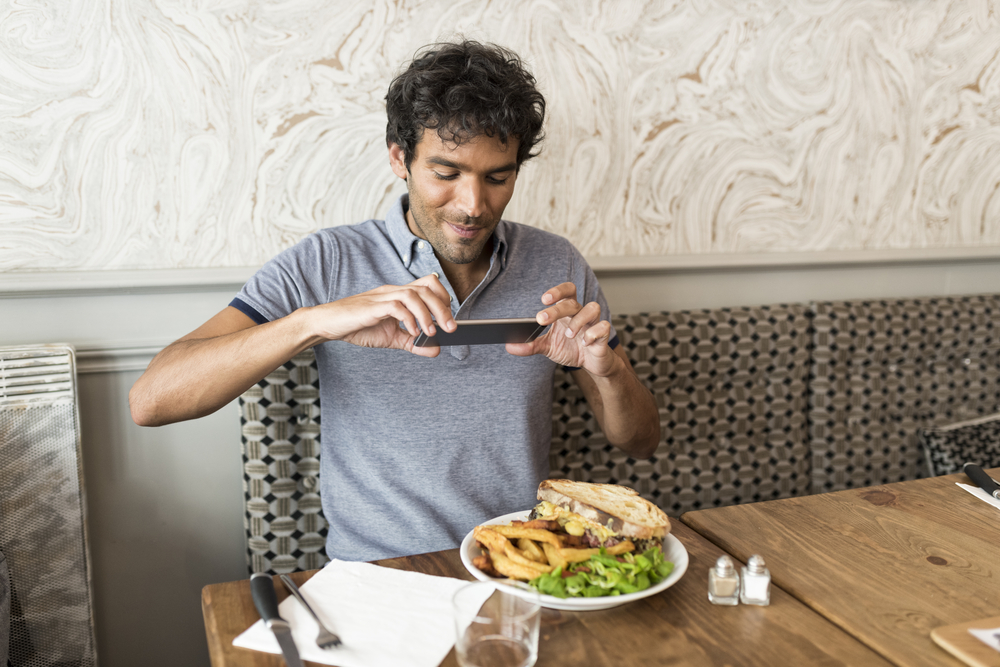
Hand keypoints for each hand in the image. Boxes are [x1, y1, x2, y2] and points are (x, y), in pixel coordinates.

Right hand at [308, 275, 455, 356]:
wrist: (329, 324)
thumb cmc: (359, 326)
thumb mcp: (392, 338)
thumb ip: (413, 342)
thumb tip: (436, 350)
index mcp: (399, 295)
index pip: (429, 284)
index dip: (443, 298)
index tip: (448, 318)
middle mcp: (393, 291)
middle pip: (427, 287)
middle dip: (443, 308)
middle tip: (451, 328)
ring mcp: (383, 297)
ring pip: (413, 294)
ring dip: (427, 314)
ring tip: (432, 332)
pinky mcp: (372, 307)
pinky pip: (396, 306)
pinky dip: (408, 318)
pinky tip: (411, 331)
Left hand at [506, 282, 620, 375]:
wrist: (592, 364)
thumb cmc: (571, 349)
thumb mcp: (548, 347)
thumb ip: (531, 345)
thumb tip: (509, 346)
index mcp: (567, 312)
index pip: (566, 292)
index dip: (557, 291)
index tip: (544, 299)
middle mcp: (581, 313)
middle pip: (572, 302)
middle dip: (557, 309)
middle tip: (542, 319)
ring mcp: (593, 323)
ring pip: (592, 308)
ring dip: (578, 320)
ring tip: (568, 334)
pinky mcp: (603, 335)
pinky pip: (603, 327)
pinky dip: (593, 333)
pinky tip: (585, 342)